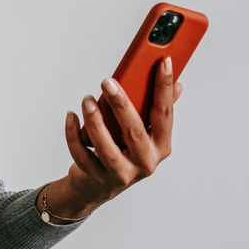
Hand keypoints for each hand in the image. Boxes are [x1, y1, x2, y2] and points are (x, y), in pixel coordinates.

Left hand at [45, 57, 181, 220]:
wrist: (97, 186)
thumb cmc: (123, 151)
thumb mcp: (143, 133)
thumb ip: (157, 110)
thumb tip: (177, 85)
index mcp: (160, 146)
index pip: (164, 114)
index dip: (164, 88)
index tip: (162, 62)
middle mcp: (145, 162)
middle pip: (135, 132)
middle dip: (121, 106)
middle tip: (107, 82)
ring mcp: (122, 173)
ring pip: (107, 149)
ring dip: (95, 121)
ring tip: (86, 100)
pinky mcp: (97, 178)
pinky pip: (82, 155)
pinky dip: (73, 135)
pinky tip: (71, 116)